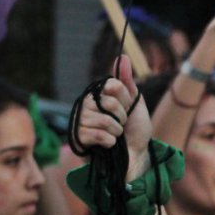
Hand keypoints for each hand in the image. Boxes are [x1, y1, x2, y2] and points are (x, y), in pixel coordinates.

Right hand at [73, 55, 152, 179]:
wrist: (135, 157)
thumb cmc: (135, 132)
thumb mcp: (136, 105)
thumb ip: (128, 83)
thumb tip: (122, 57)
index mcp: (99, 95)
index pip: (111, 85)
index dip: (124, 99)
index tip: (126, 109)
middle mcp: (87, 104)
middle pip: (107, 102)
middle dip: (121, 117)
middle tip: (121, 126)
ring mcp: (81, 121)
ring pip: (103, 120)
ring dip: (116, 132)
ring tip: (115, 136)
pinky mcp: (78, 138)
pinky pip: (96, 134)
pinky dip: (109, 142)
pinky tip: (108, 145)